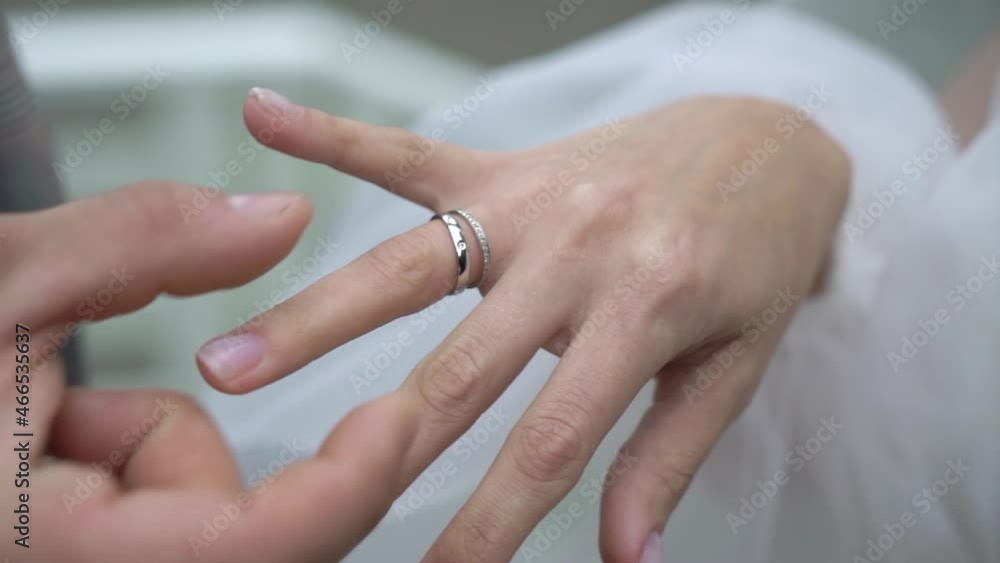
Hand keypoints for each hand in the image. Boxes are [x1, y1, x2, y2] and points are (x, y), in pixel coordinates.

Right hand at [1, 183, 422, 561]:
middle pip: (237, 537)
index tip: (395, 417)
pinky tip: (51, 434)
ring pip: (194, 511)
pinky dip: (125, 456)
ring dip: (145, 442)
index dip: (343, 489)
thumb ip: (141, 239)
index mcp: (34, 549)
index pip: (246, 552)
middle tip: (124, 385)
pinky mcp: (75, 550)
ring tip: (43, 407)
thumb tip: (282, 215)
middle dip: (187, 444)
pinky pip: (157, 505)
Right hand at [199, 89, 849, 561]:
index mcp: (646, 308)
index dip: (491, 522)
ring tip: (231, 362)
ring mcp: (532, 199)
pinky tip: (264, 118)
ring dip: (316, 316)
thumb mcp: (736, 363)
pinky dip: (334, 137)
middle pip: (460, 367)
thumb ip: (669, 455)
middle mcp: (576, 251)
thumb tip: (627, 556)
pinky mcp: (506, 164)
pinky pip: (410, 153)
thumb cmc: (756, 257)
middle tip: (295, 491)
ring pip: (407, 265)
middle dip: (380, 443)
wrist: (770, 140)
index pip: (550, 441)